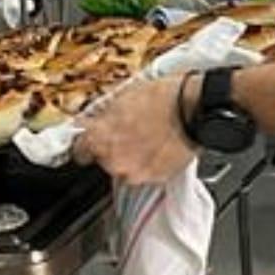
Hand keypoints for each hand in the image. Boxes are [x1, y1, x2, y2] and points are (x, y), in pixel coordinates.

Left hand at [71, 75, 197, 184]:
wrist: (195, 108)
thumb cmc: (164, 97)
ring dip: (132, 157)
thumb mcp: (125, 95)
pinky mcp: (155, 179)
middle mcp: (113, 160)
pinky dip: (149, 163)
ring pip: (124, 167)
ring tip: (149, 138)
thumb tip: (95, 120)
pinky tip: (159, 146)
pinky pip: (145, 173)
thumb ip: (104, 114)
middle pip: (104, 159)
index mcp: (100, 137)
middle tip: (130, 131)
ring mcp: (134, 172)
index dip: (87, 143)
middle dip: (114, 147)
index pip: (79, 150)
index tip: (91, 141)